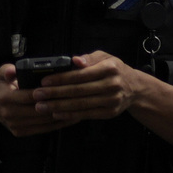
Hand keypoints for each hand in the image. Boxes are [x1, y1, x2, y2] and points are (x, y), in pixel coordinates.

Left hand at [0, 53, 137, 135]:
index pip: (80, 74)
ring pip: (80, 104)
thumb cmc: (116, 71)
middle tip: (36, 95)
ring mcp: (112, 100)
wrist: (136, 89)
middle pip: (78, 91)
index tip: (44, 81)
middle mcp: (112, 84)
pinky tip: (56, 113)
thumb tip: (74, 60)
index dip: (61, 78)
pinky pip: (85, 114)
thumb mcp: (106, 57)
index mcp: (110, 68)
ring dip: (58, 106)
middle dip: (54, 94)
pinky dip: (69, 115)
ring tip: (41, 106)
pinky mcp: (109, 112)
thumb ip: (89, 58)